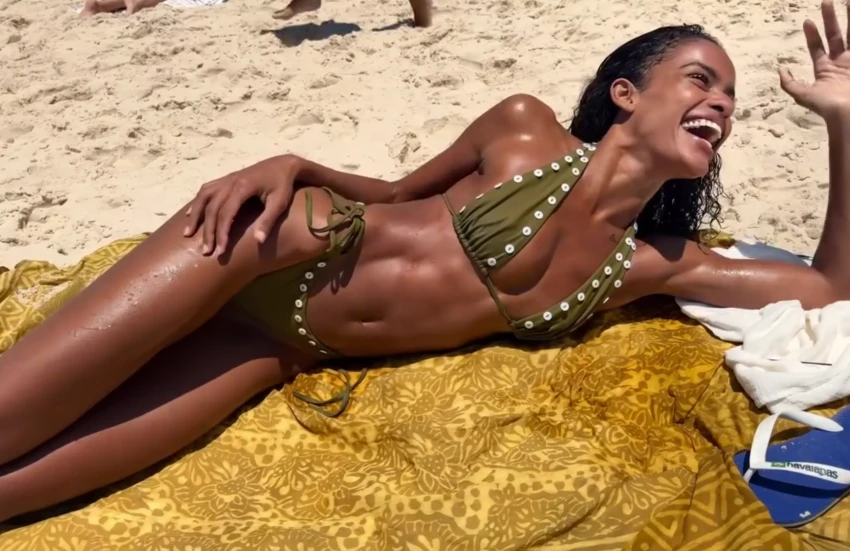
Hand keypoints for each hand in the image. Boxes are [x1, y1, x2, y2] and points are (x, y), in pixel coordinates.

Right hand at [183, 155, 299, 255]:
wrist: (283, 164)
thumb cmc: (283, 185)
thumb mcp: (280, 203)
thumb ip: (268, 221)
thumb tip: (258, 241)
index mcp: (242, 187)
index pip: (225, 213)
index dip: (221, 233)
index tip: (220, 251)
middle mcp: (230, 182)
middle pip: (211, 208)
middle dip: (208, 231)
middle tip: (205, 251)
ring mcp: (226, 179)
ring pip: (203, 197)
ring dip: (194, 216)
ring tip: (188, 234)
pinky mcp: (226, 179)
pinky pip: (206, 190)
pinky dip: (196, 203)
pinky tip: (189, 214)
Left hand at [780, 0, 849, 119]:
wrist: (849, 113)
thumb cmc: (827, 107)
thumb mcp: (804, 95)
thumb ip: (790, 84)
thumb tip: (780, 69)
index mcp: (826, 69)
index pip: (817, 47)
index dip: (812, 35)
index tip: (807, 21)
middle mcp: (841, 61)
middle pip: (836, 35)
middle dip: (831, 19)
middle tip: (826, 2)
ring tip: (848, 1)